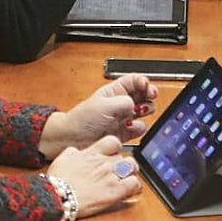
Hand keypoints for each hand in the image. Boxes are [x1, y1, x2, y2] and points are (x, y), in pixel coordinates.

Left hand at [38, 74, 157, 157]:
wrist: (73, 139)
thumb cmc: (82, 119)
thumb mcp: (103, 105)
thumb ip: (123, 102)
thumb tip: (136, 104)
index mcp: (115, 91)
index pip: (135, 81)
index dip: (144, 82)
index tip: (148, 88)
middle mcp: (121, 103)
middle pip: (144, 95)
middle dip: (148, 97)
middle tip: (148, 100)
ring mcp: (124, 118)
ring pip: (145, 112)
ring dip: (145, 112)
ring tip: (136, 114)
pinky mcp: (125, 133)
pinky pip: (140, 128)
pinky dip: (138, 128)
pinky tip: (130, 128)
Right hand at [47, 136, 141, 219]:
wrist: (58, 196)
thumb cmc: (58, 180)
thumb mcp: (63, 158)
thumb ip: (73, 152)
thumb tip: (77, 151)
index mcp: (93, 153)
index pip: (114, 142)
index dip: (116, 148)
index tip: (113, 155)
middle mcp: (104, 162)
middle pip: (125, 156)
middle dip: (124, 164)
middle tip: (119, 171)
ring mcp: (111, 176)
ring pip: (133, 167)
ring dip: (131, 172)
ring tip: (126, 179)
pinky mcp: (115, 191)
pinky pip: (134, 184)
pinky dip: (134, 187)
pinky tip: (129, 190)